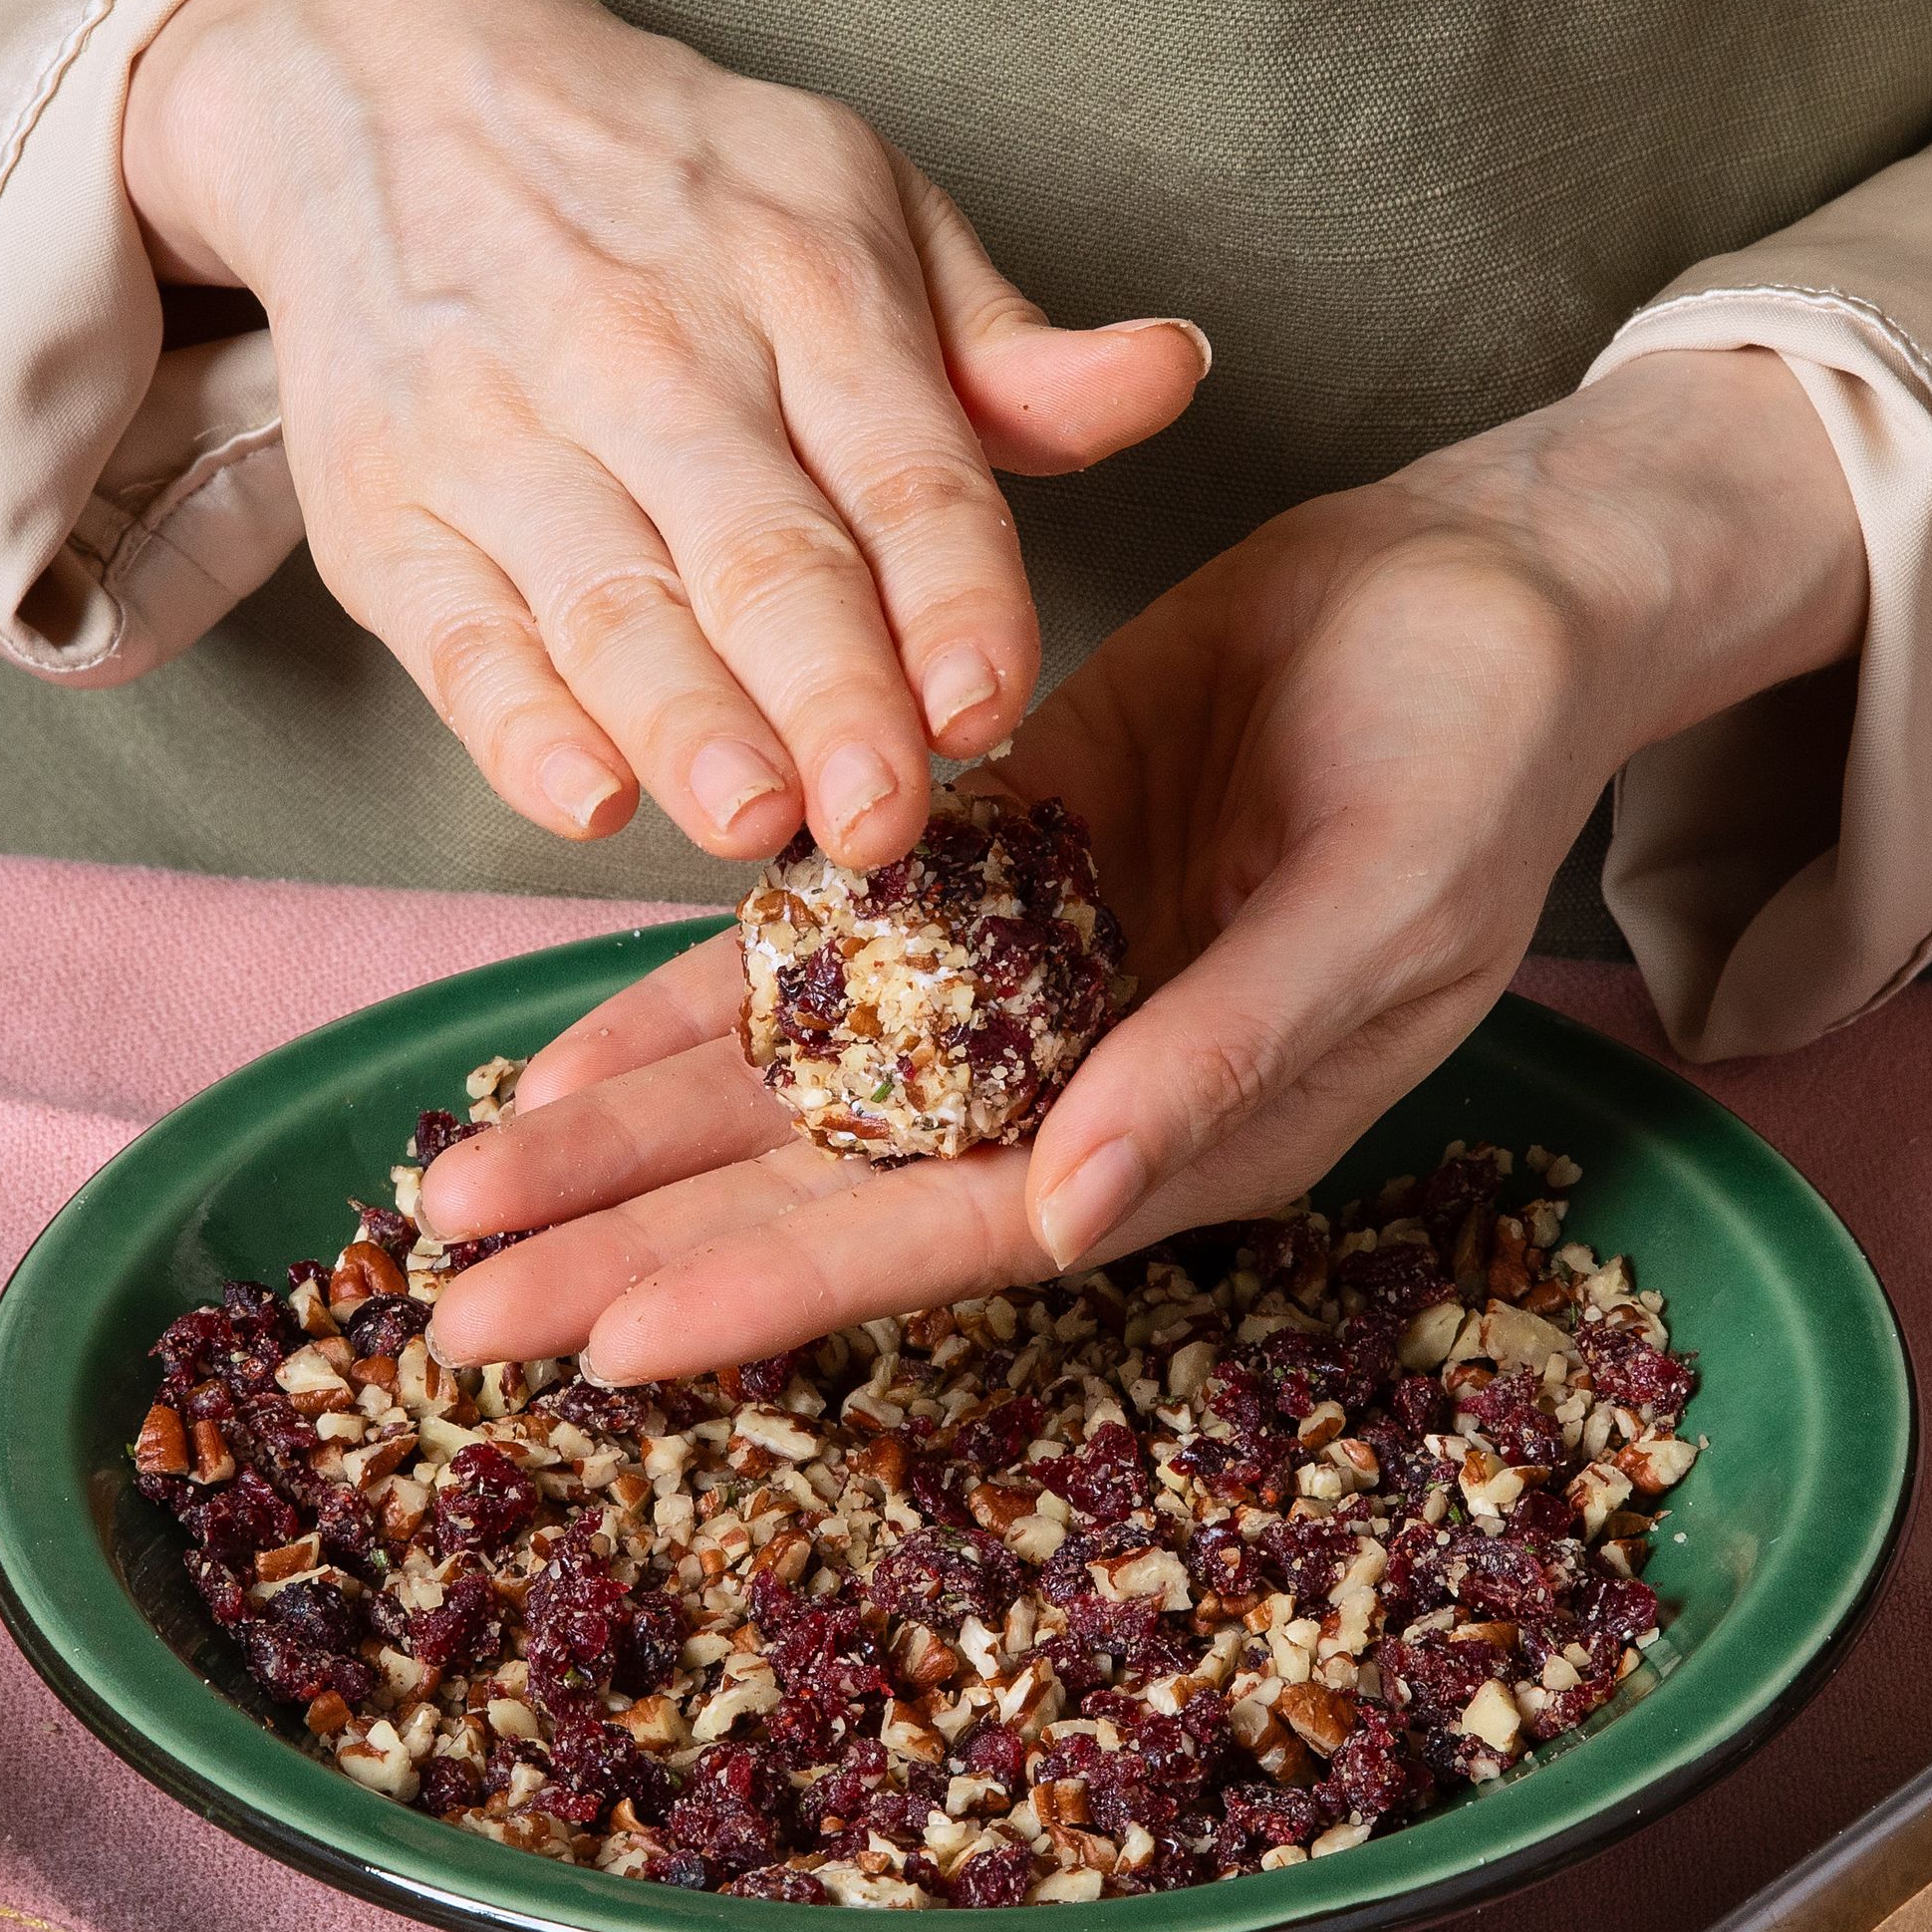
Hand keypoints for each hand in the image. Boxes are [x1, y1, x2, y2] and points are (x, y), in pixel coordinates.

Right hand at [121, 0, 1209, 868]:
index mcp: (801, 281)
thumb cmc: (668, 184)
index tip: (990, 705)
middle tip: (886, 817)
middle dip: (830, 694)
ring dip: (689, 726)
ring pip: (613, 607)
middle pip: (761, 552)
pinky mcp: (389, 511)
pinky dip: (517, 723)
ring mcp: (505, 436)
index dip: (951, 594)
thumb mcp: (856, 202)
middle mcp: (652, 357)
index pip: (902, 465)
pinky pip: (459, 635)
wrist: (381, 85)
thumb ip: (1006, 343)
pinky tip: (585, 797)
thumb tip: (1170, 375)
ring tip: (756, 823)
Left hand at [418, 346, 1865, 1376]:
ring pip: (789, 1088)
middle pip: (826, 1191)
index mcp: (1184, 1135)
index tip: (612, 1343)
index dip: (777, 1289)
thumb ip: (1225, 1060)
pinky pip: (808, 954)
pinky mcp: (980, 870)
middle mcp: (1077, 1086)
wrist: (1481, 588)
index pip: (946, 1235)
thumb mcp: (1382, 908)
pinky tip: (565, 1056)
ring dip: (628, 1143)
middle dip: (639, 1248)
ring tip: (461, 1198)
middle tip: (450, 1313)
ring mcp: (1018, 982)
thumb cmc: (1477, 755)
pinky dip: (691, 1005)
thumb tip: (1067, 1212)